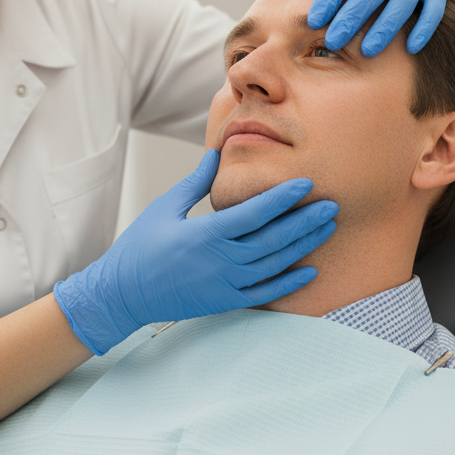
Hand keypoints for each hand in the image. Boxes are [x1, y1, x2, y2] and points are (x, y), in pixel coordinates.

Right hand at [53, 149, 336, 354]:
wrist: (122, 294)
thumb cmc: (140, 246)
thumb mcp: (164, 207)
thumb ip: (194, 182)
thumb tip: (215, 153)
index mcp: (205, 234)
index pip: (255, 213)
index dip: (283, 198)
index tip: (306, 183)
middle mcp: (220, 261)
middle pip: (274, 239)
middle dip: (306, 221)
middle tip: (332, 204)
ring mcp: (225, 285)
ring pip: (275, 264)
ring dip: (305, 246)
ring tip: (327, 228)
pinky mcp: (225, 302)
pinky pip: (265, 293)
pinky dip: (290, 283)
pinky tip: (310, 270)